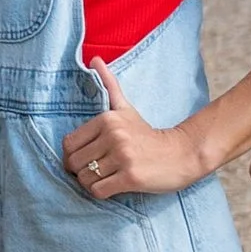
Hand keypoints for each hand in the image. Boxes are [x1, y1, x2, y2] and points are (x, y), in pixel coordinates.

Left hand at [62, 59, 204, 203]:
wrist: (181, 153)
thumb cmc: (147, 134)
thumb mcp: (126, 107)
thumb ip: (109, 85)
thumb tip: (94, 58)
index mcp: (106, 119)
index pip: (68, 144)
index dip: (73, 156)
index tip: (87, 158)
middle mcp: (113, 136)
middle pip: (74, 163)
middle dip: (81, 171)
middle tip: (97, 171)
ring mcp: (122, 156)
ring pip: (85, 179)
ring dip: (92, 183)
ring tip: (107, 178)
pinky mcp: (130, 177)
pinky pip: (98, 191)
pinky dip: (101, 192)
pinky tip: (113, 186)